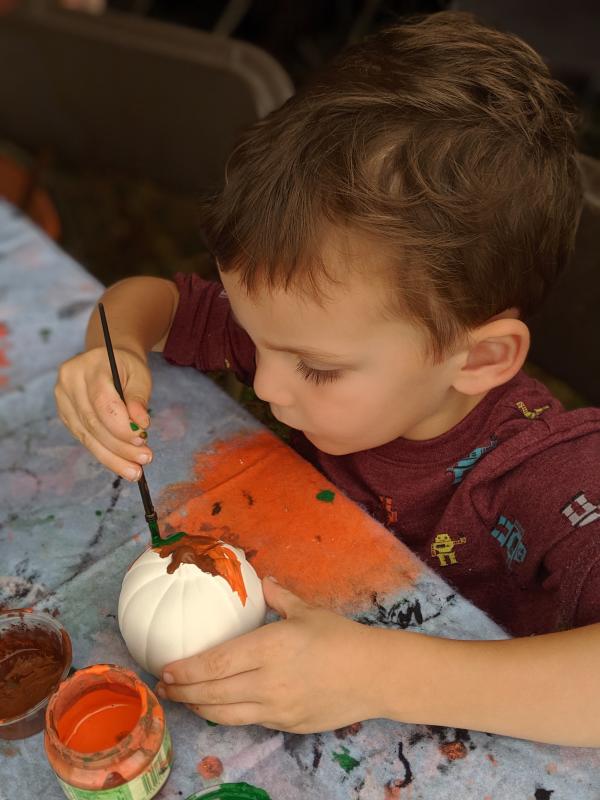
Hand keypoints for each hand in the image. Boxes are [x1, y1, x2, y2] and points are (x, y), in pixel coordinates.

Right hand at [55, 346, 152, 480]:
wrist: (107, 361)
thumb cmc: (126, 367)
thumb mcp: (139, 375)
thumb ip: (138, 398)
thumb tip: (141, 424)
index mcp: (90, 366)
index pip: (102, 403)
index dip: (121, 426)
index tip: (142, 440)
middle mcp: (69, 382)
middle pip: (93, 423)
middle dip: (120, 447)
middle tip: (144, 460)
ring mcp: (62, 399)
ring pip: (87, 435)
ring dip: (113, 457)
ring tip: (135, 471)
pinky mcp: (64, 414)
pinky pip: (84, 439)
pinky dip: (104, 454)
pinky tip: (121, 464)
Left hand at [156, 577, 386, 732]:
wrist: (374, 675)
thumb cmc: (340, 637)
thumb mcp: (307, 610)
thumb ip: (279, 597)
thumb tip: (262, 582)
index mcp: (269, 648)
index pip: (216, 664)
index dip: (186, 670)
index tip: (165, 670)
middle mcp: (267, 682)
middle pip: (213, 694)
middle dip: (183, 692)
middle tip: (164, 688)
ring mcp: (276, 709)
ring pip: (226, 715)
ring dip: (199, 708)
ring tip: (184, 700)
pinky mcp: (287, 726)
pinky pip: (250, 721)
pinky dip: (228, 715)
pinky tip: (220, 707)